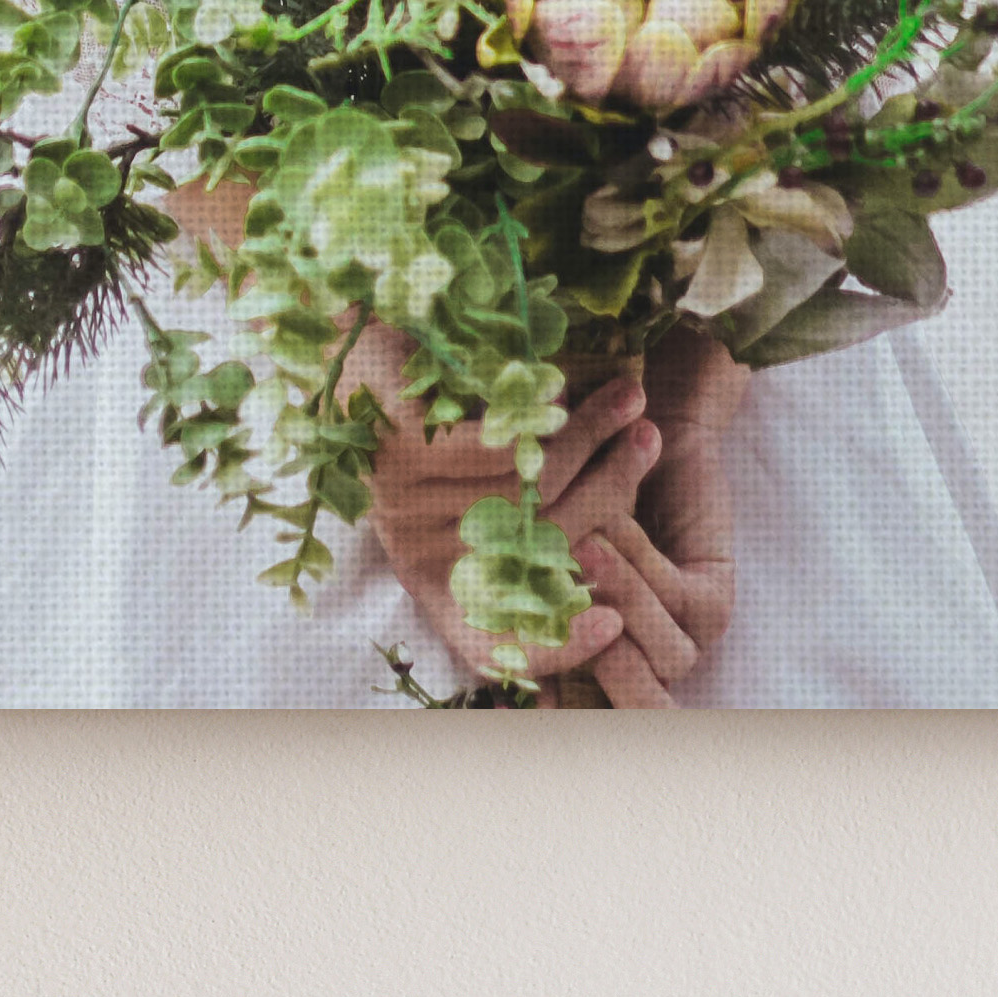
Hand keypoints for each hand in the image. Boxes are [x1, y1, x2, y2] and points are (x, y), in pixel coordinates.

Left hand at [353, 324, 746, 705]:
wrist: (348, 349)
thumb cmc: (423, 429)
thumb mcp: (469, 494)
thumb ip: (527, 530)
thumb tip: (610, 573)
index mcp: (429, 578)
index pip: (487, 647)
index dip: (555, 647)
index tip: (615, 621)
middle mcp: (415, 546)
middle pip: (537, 544)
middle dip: (611, 488)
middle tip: (649, 441)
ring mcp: (404, 497)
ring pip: (527, 488)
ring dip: (591, 435)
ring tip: (630, 399)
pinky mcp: (400, 445)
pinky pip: (495, 445)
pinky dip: (539, 415)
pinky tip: (562, 387)